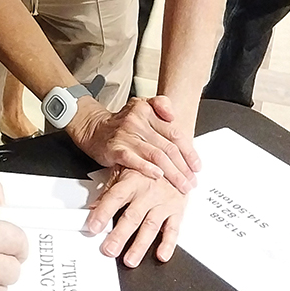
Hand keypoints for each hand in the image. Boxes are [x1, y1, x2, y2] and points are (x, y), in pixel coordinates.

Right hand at [66, 96, 199, 193]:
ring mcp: (126, 135)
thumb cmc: (121, 123)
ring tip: (181, 185)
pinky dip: (146, 168)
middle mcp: (137, 122)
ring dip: (172, 173)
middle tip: (192, 181)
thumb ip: (160, 105)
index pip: (174, 133)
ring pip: (155, 155)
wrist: (93, 128)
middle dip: (183, 168)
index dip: (189, 151)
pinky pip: (133, 160)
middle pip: (168, 147)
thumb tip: (174, 115)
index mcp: (147, 111)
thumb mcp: (141, 106)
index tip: (197, 166)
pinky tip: (157, 176)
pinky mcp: (115, 148)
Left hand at [86, 167, 188, 266]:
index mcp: (132, 181)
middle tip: (109, 250)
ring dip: (140, 245)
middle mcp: (148, 192)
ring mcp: (164, 202)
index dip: (103, 212)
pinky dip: (168, 244)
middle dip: (120, 235)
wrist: (176, 161)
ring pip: (151, 226)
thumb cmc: (147, 169)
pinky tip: (161, 255)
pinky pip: (173, 229)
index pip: (115, 198)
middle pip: (132, 216)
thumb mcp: (124, 173)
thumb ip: (108, 192)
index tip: (93, 227)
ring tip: (130, 260)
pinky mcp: (177, 210)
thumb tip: (92, 209)